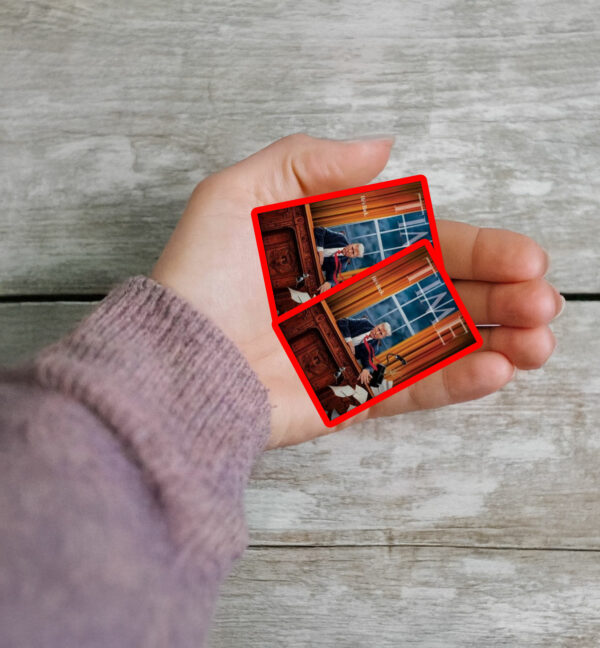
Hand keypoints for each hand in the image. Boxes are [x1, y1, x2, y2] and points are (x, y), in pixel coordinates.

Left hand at [151, 134, 562, 448]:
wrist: (173, 363)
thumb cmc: (200, 276)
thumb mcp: (240, 194)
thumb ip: (310, 162)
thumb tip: (384, 150)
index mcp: (340, 248)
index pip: (423, 242)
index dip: (476, 248)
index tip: (523, 256)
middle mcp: (355, 295)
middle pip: (443, 292)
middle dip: (499, 295)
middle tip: (542, 300)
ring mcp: (356, 347)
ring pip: (440, 341)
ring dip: (495, 340)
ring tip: (539, 340)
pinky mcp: (350, 395)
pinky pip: (412, 388)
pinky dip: (456, 380)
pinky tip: (497, 369)